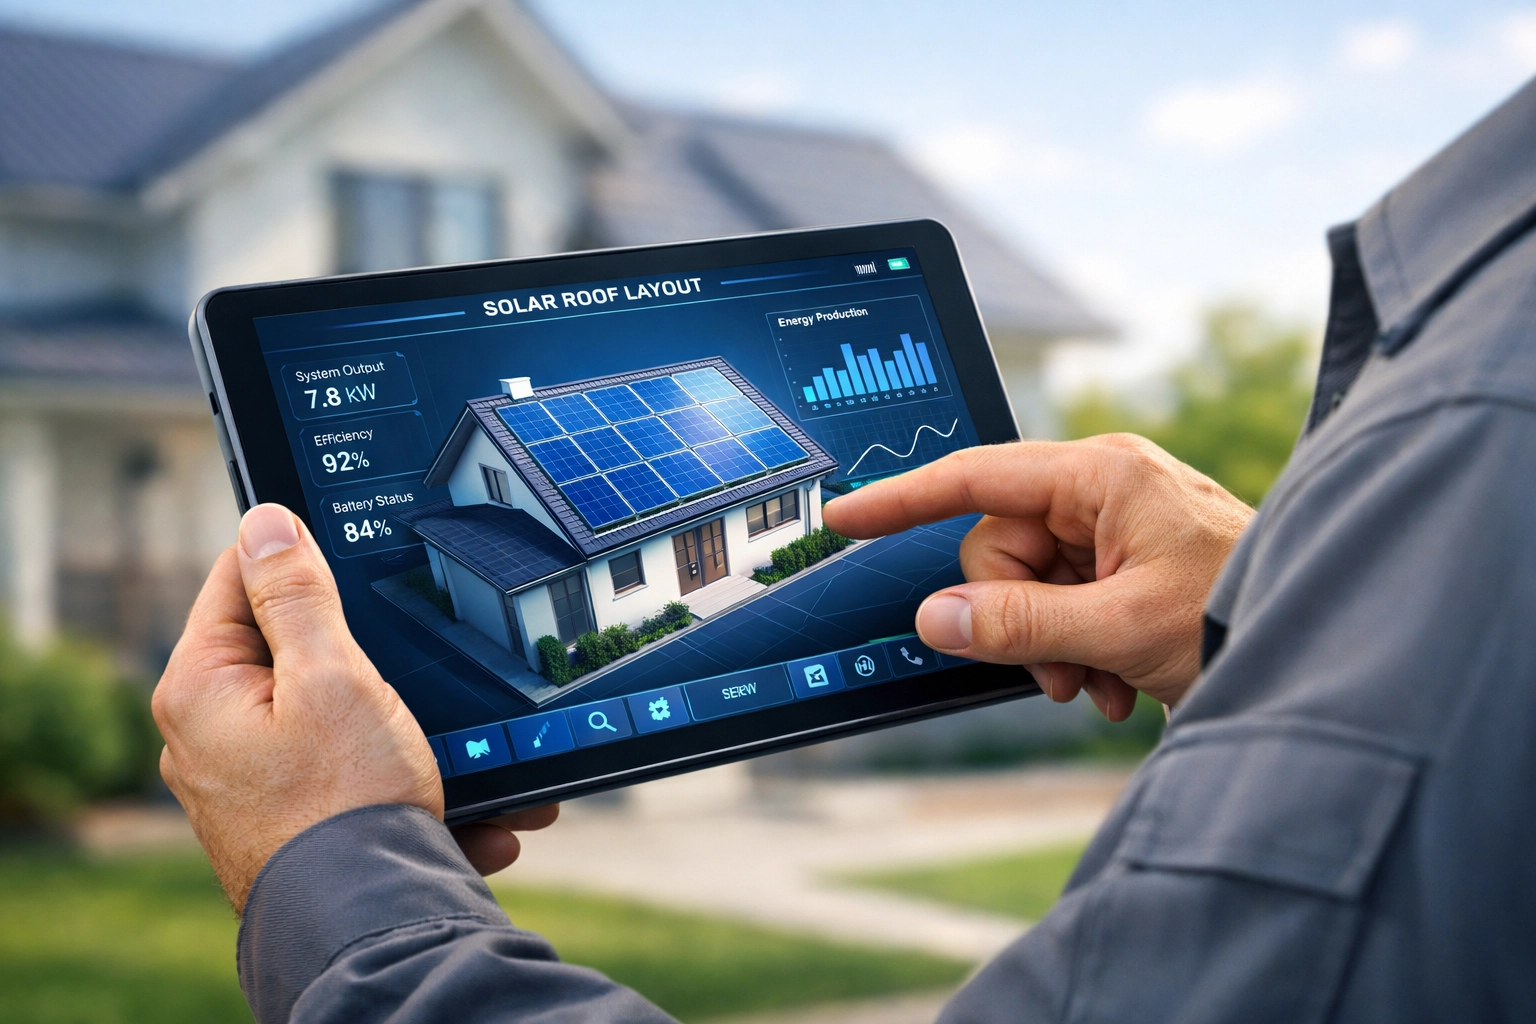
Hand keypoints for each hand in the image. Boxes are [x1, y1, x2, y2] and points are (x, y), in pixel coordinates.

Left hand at [153, 504, 556, 910]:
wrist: (369, 928)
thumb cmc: (347, 803)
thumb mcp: (332, 675)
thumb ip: (298, 595)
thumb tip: (265, 520)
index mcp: (202, 689)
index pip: (240, 579)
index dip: (303, 557)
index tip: (358, 552)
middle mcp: (213, 737)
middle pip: (300, 652)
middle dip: (384, 661)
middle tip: (434, 671)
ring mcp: (254, 786)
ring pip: (346, 721)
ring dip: (416, 732)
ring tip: (481, 759)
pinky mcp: (296, 824)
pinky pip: (360, 780)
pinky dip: (413, 786)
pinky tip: (469, 813)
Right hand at [822, 435, 1251, 718]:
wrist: (1325, 643)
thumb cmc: (1243, 612)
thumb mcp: (1123, 628)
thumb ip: (1021, 624)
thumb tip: (938, 619)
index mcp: (1101, 474)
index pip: (976, 476)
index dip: (903, 498)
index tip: (846, 516)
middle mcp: (1100, 490)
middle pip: (997, 548)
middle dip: (1015, 619)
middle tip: (1060, 671)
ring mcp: (1111, 528)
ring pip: (1023, 584)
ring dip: (1049, 645)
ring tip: (1100, 682)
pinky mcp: (1120, 564)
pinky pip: (1057, 601)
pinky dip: (1075, 647)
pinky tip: (1117, 680)